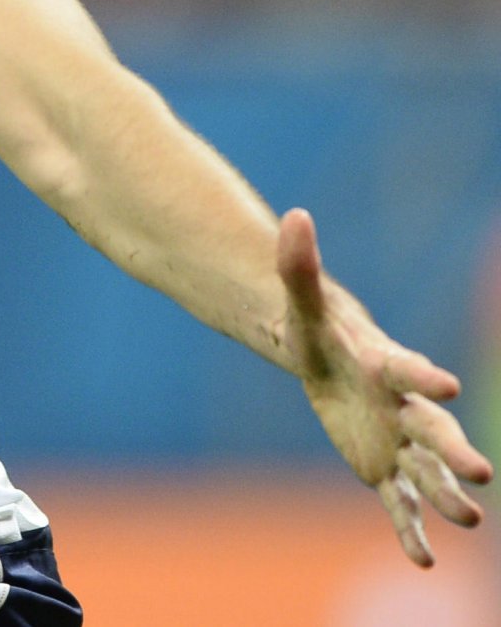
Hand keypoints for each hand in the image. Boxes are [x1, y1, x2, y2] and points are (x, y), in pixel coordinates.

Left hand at [278, 207, 493, 565]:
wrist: (329, 361)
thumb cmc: (318, 331)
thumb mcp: (301, 305)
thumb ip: (296, 265)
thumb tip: (293, 215)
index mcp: (386, 366)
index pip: (409, 369)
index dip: (426, 374)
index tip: (451, 383)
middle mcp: (404, 407)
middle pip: (433, 430)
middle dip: (455, 450)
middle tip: (481, 473)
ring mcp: (398, 441)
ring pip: (426, 473)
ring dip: (445, 496)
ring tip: (470, 520)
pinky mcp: (384, 468)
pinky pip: (399, 504)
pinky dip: (409, 530)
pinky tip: (423, 558)